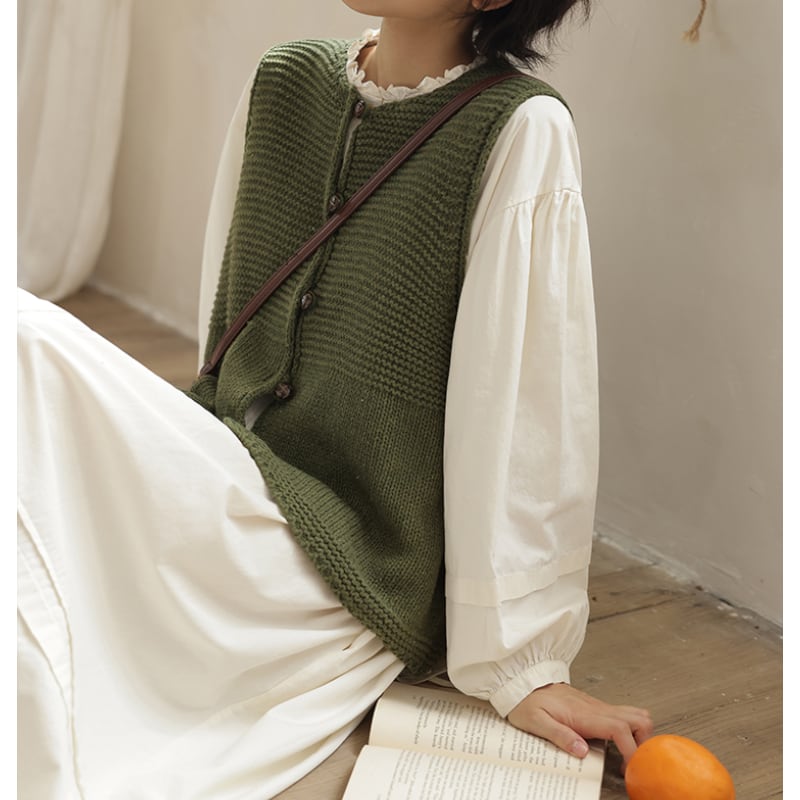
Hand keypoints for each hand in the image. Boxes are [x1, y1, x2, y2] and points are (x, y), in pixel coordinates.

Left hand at [506, 682, 652, 768]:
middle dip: (643, 742)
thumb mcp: (536, 722)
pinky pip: (623, 716)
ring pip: (634, 714)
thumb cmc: (527, 702)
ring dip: (639, 735)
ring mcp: (597, 707)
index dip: (631, 749)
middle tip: (633, 762)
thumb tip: (582, 751)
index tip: (629, 767)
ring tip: (629, 755)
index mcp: (583, 714)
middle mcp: (595, 708)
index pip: (620, 729)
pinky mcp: (595, 708)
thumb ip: (559, 736)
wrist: (523, 683)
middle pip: (638, 718)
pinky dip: (629, 731)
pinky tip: (618, 744)